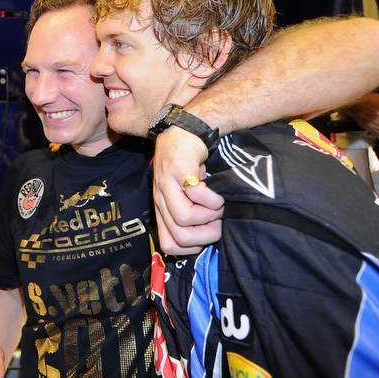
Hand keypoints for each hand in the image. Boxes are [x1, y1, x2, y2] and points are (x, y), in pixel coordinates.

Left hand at [153, 126, 224, 254]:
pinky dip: (212, 199)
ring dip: (210, 216)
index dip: (192, 248)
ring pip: (185, 219)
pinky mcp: (178, 171)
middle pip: (180, 237)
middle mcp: (160, 199)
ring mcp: (166, 184)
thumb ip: (188, 213)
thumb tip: (206, 239)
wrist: (184, 130)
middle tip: (218, 221)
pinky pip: (196, 195)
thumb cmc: (188, 165)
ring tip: (218, 204)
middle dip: (206, 235)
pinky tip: (217, 192)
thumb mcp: (182, 193)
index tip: (207, 234)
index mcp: (161, 209)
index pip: (168, 246)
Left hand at [346, 54, 378, 152]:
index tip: (345, 73)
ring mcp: (363, 122)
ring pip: (346, 108)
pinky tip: (361, 100)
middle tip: (345, 77)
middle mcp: (362, 114)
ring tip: (351, 86)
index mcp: (370, 104)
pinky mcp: (367, 127)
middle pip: (342, 100)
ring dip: (348, 97)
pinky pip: (353, 115)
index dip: (344, 81)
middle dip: (344, 88)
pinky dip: (354, 106)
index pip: (347, 91)